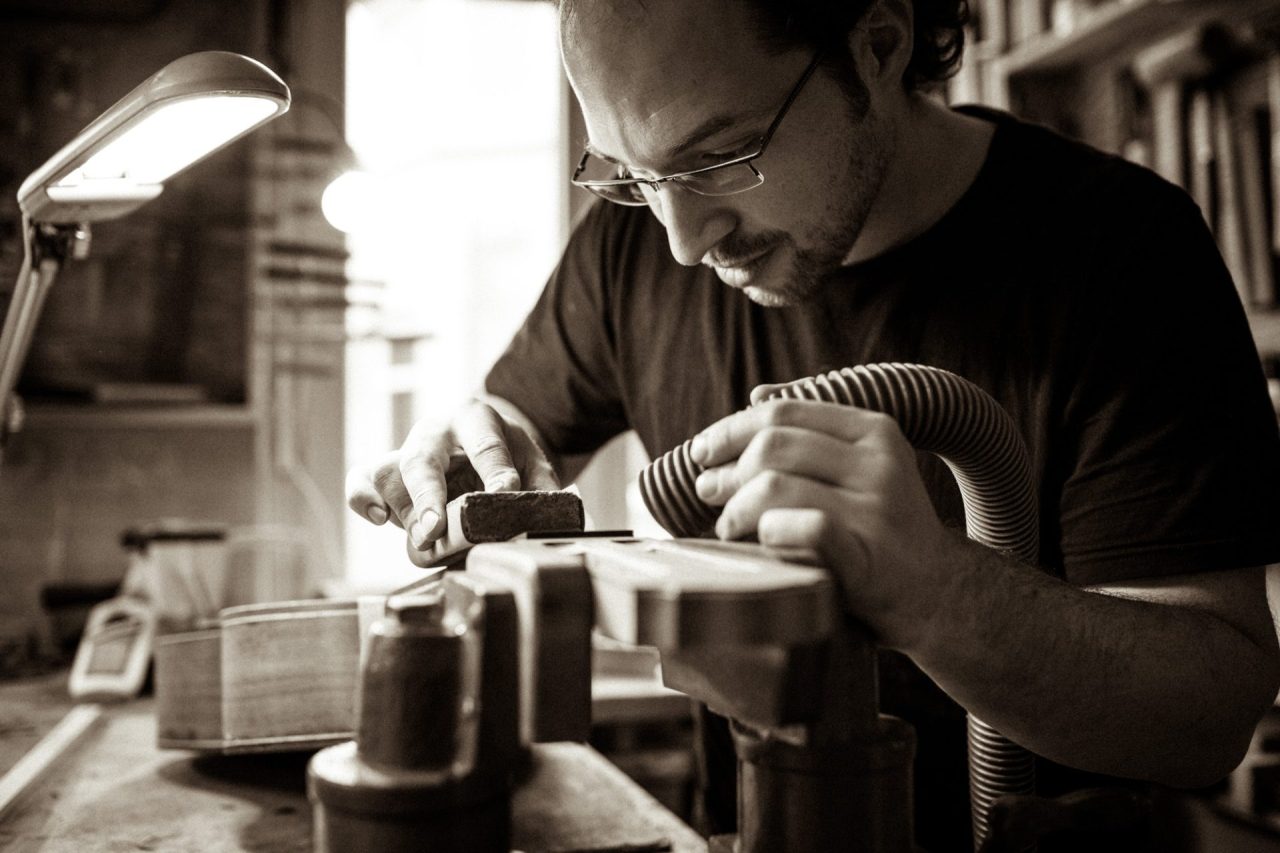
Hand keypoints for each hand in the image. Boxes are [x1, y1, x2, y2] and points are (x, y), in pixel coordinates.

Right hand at [345, 401, 559, 550]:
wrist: (483, 439)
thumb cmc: (508, 455)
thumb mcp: (534, 462)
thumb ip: (543, 487)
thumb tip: (553, 519)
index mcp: (478, 420)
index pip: (485, 444)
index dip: (495, 471)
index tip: (504, 495)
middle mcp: (437, 431)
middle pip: (422, 458)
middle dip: (429, 495)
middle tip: (436, 529)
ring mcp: (408, 449)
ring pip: (389, 474)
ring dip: (403, 511)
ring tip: (423, 538)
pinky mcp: (390, 470)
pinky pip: (362, 477)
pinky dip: (362, 497)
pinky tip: (378, 518)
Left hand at [689, 396, 953, 649]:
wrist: (935, 591)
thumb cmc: (881, 527)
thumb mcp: (862, 466)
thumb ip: (813, 430)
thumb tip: (755, 395)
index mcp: (875, 432)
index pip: (784, 412)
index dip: (731, 429)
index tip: (703, 452)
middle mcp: (880, 465)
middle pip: (773, 446)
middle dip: (727, 470)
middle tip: (708, 492)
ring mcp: (876, 512)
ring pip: (775, 486)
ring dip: (736, 508)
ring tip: (729, 526)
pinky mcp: (867, 559)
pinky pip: (803, 528)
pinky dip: (768, 532)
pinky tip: (760, 543)